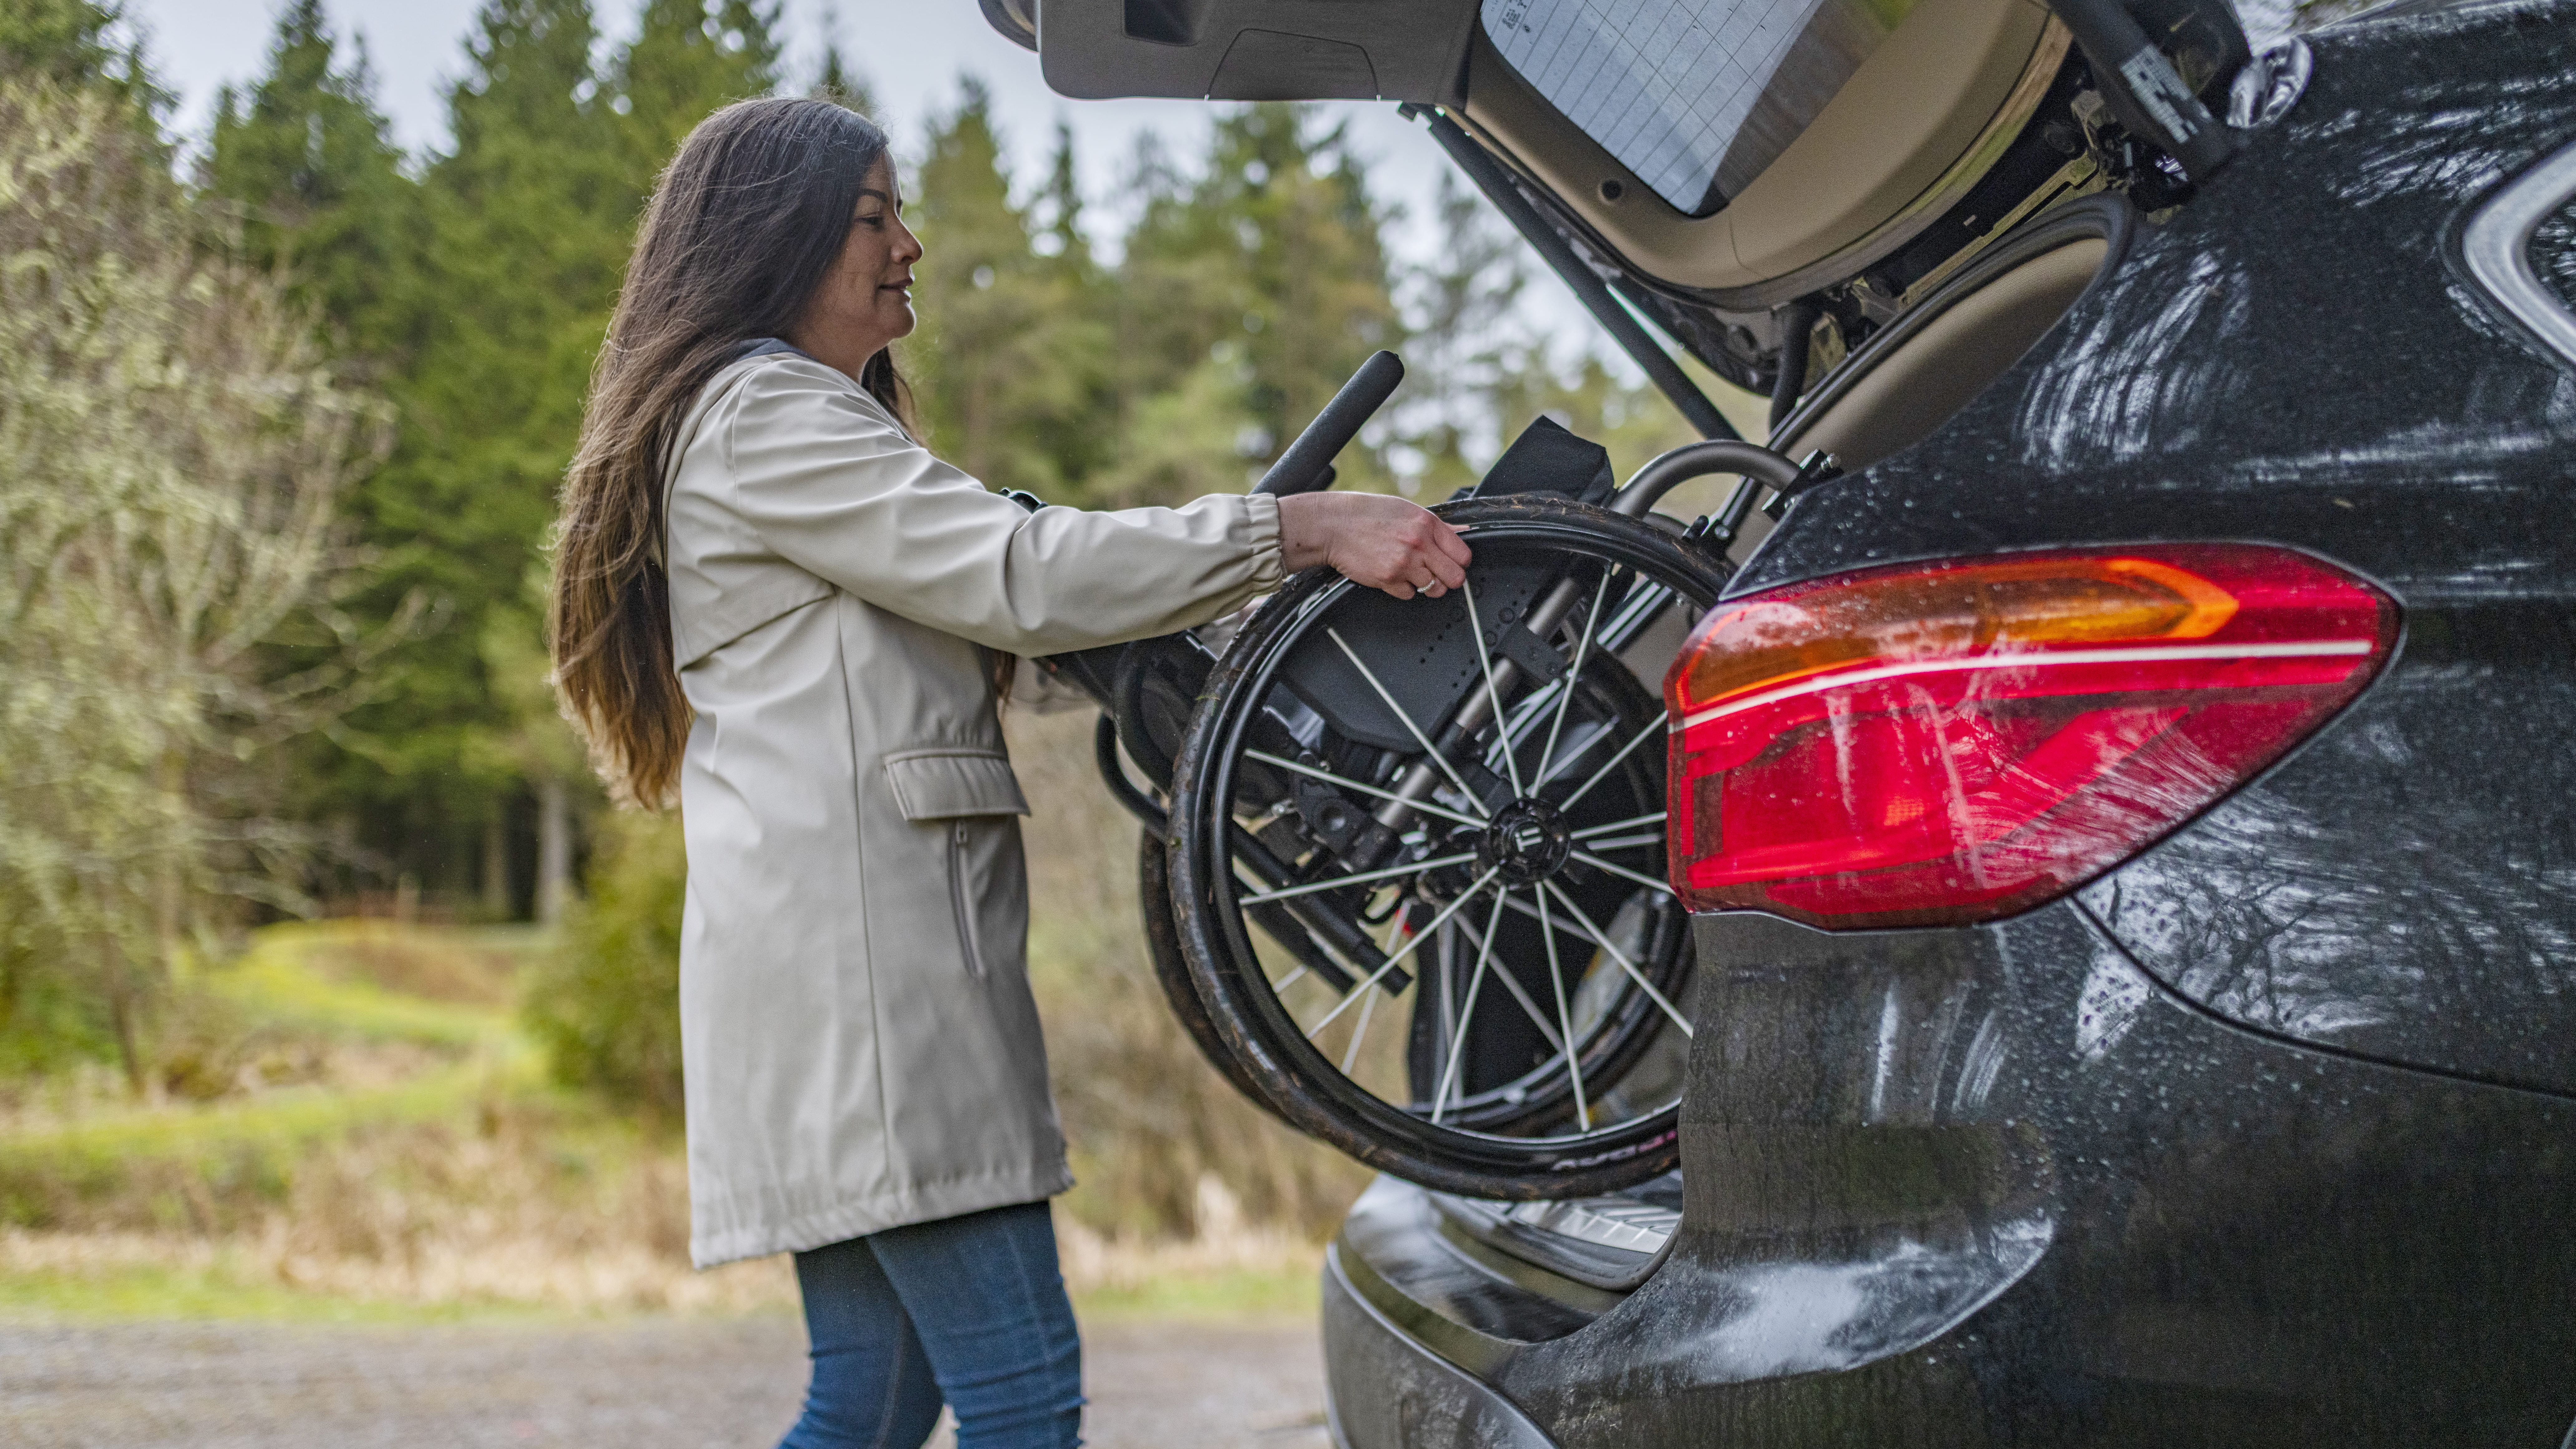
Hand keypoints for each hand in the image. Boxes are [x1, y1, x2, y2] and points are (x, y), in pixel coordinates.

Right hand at [1276, 492, 1471, 599]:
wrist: (1331, 525)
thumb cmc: (1366, 514)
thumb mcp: (1405, 510)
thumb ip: (1436, 525)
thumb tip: (1463, 531)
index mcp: (1427, 523)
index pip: (1463, 554)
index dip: (1459, 562)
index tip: (1452, 563)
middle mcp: (1419, 543)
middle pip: (1455, 577)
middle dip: (1447, 579)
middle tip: (1436, 574)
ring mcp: (1404, 563)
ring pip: (1433, 588)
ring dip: (1424, 584)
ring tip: (1409, 571)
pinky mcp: (1388, 579)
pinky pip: (1408, 594)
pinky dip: (1402, 588)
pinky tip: (1391, 573)